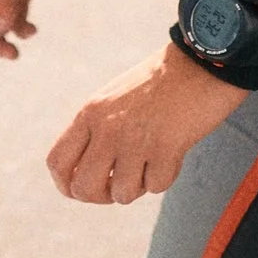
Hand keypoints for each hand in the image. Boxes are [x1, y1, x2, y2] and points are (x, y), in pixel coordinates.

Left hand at [46, 43, 238, 205]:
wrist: (200, 62)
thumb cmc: (161, 82)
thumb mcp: (114, 99)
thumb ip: (96, 131)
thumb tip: (86, 177)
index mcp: (90, 113)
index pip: (57, 163)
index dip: (66, 185)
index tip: (84, 189)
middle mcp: (107, 128)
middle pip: (83, 188)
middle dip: (102, 196)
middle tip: (120, 184)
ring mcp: (135, 140)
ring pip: (121, 194)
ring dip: (138, 186)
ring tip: (150, 161)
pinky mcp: (165, 149)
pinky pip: (155, 186)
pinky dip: (164, 177)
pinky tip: (171, 153)